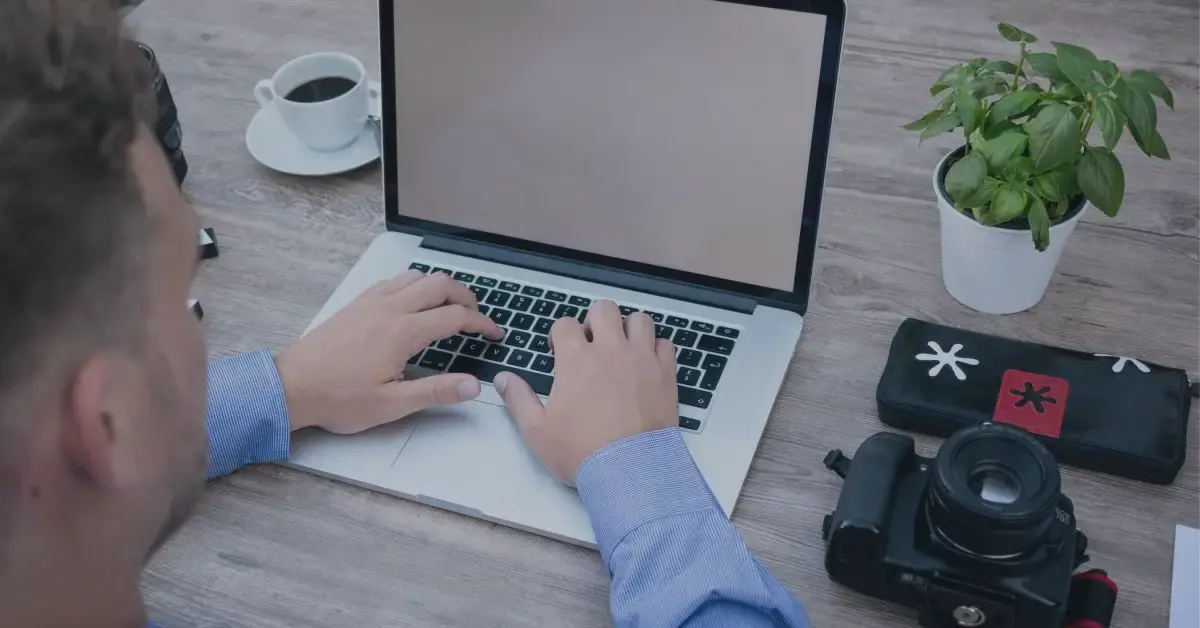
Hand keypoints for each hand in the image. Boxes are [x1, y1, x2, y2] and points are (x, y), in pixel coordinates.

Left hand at [275, 270, 502, 432]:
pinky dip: (414, 283)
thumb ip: (436, 391)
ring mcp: (371, 302)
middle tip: (477, 315)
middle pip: (440, 284)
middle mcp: (389, 309)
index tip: (494, 333)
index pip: (455, 317)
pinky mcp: (357, 303)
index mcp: (402, 332)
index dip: (481, 324)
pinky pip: (394, 280)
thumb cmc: (337, 398)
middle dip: (466, 296)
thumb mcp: (392, 404)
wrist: (292, 386)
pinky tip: (413, 301)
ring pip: (416, 276)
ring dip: (440, 285)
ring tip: (450, 305)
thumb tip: (472, 385)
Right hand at [493, 300, 676, 483]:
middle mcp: (610, 350)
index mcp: (576, 359)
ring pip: (639, 320)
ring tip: (623, 349)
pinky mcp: (666, 373)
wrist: (631, 470)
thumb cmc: (581, 451)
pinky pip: (665, 344)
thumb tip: (502, 378)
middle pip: (603, 309)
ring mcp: (642, 359)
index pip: (565, 324)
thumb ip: (518, 400)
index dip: (559, 335)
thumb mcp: (537, 431)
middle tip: (593, 344)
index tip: (560, 351)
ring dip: (629, 329)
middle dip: (594, 321)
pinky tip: (648, 366)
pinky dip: (656, 349)